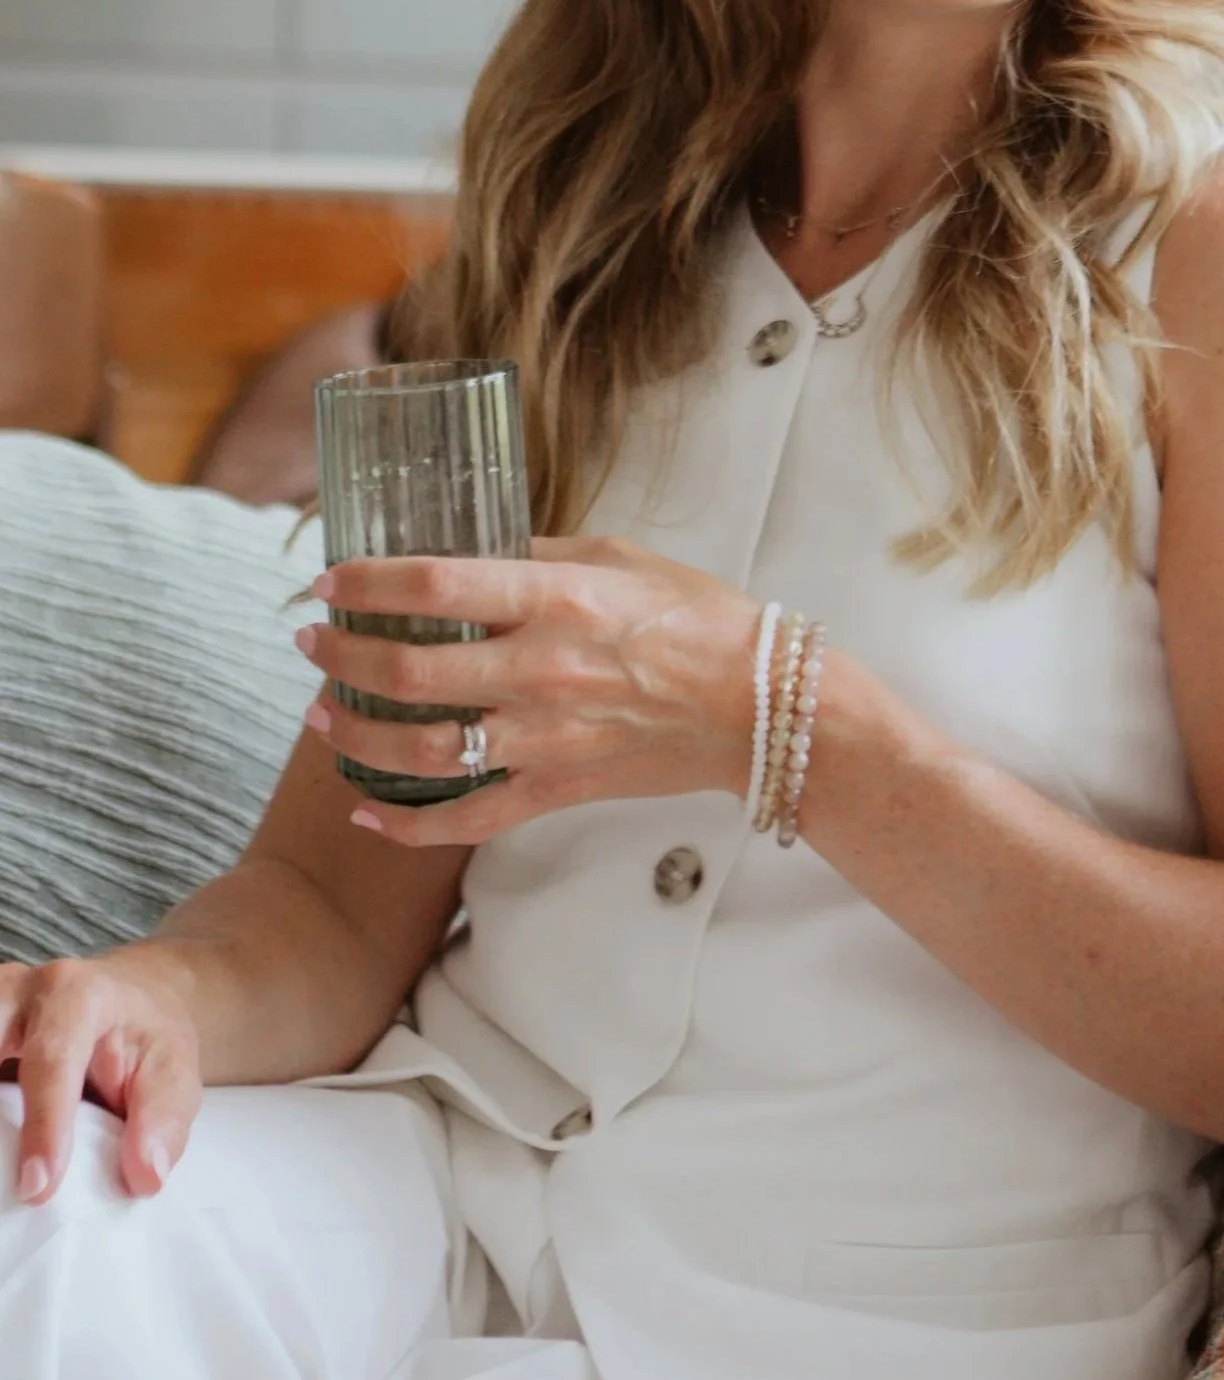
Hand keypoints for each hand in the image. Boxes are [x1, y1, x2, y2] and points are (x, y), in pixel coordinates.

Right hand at [0, 951, 202, 1204]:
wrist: (131, 999)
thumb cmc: (147, 1039)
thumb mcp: (174, 1071)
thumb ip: (163, 1121)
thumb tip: (144, 1177)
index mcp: (77, 995)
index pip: (52, 1058)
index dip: (44, 1125)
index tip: (38, 1188)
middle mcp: (20, 990)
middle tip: (1, 1172)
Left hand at [295, 537, 760, 846]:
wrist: (756, 704)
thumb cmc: (696, 618)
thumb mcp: (615, 556)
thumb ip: (536, 554)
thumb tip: (470, 554)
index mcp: (555, 598)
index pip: (433, 585)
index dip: (366, 583)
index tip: (328, 580)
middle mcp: (539, 669)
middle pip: (408, 668)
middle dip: (341, 655)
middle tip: (311, 643)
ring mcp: (544, 738)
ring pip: (422, 748)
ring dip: (356, 734)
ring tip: (321, 715)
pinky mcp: (556, 788)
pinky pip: (468, 818)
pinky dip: (409, 825)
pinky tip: (366, 813)